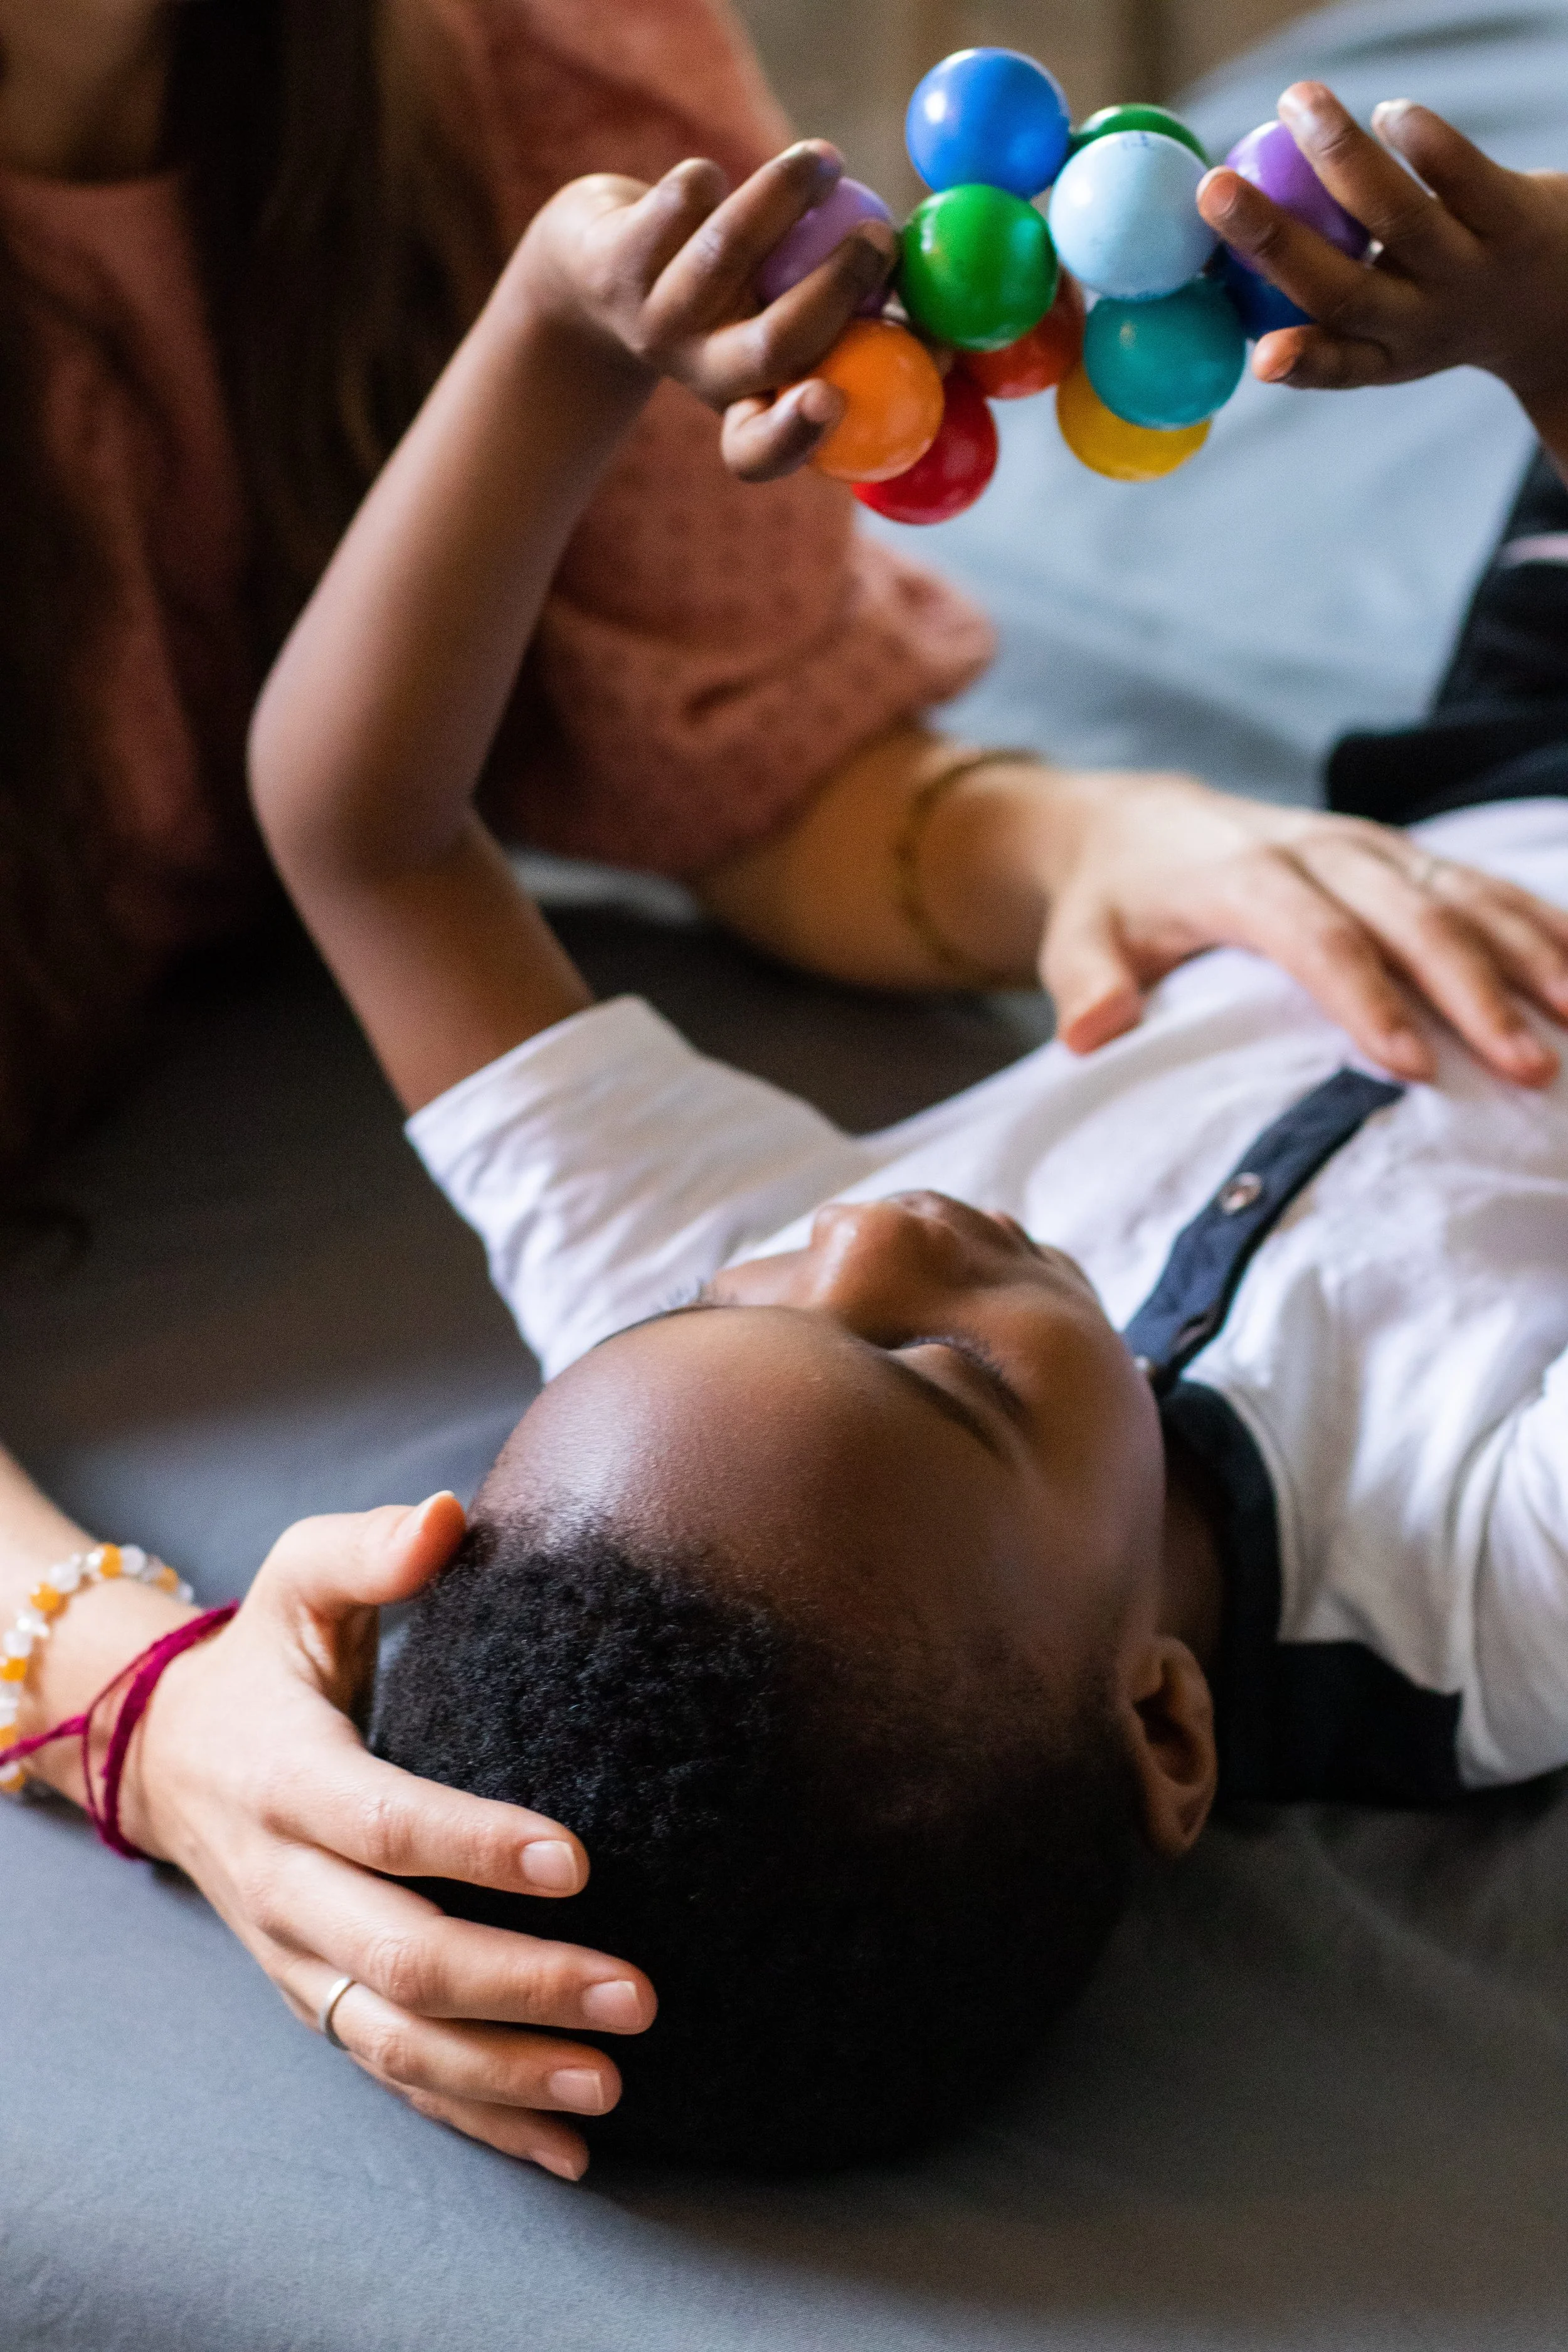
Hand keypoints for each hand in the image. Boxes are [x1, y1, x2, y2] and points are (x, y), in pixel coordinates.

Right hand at [128, 1497, 656, 2179]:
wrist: (164, 1755)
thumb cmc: (263, 1656)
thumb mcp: (295, 1579)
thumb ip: (368, 1550)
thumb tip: (449, 1516)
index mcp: (284, 1775)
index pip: (382, 1822)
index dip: (474, 1846)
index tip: (579, 1859)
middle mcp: (283, 1882)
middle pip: (397, 1955)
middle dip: (519, 1983)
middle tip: (638, 1994)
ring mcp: (294, 1956)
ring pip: (391, 2039)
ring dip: (504, 2071)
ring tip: (613, 2081)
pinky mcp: (314, 1998)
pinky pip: (389, 2075)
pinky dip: (474, 2116)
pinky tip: (567, 2147)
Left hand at [515, 142, 896, 480]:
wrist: (601, 263)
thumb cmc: (733, 291)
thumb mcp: (787, 318)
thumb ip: (862, 331)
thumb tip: (950, 350)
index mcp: (744, 402)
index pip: (760, 451)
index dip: (795, 436)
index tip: (832, 398)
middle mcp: (700, 373)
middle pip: (772, 347)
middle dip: (836, 285)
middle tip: (879, 236)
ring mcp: (656, 320)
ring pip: (728, 252)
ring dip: (785, 196)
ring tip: (825, 162)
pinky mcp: (619, 260)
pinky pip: (684, 202)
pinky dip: (705, 180)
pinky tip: (707, 181)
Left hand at [1026, 769, 1567, 1082]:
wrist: (1139, 824)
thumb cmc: (1112, 902)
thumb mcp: (1076, 939)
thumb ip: (1084, 983)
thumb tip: (1094, 1031)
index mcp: (1244, 874)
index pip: (1317, 939)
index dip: (1367, 999)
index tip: (1413, 1067)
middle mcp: (1321, 849)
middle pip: (1412, 917)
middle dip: (1476, 992)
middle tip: (1528, 1067)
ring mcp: (1372, 846)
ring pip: (1465, 895)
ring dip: (1530, 956)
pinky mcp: (1403, 855)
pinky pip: (1485, 884)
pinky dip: (1541, 924)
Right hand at [1195, 81, 1567, 432]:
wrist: (1561, 299)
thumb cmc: (1440, 304)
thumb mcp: (1389, 325)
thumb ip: (1318, 295)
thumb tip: (1217, 247)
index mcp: (1384, 357)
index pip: (1335, 367)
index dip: (1298, 363)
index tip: (1262, 359)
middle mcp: (1424, 323)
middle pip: (1345, 290)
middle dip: (1274, 240)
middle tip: (1214, 187)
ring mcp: (1470, 270)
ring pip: (1399, 217)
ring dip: (1340, 155)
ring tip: (1297, 101)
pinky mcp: (1513, 218)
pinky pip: (1461, 173)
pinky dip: (1420, 139)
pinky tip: (1388, 115)